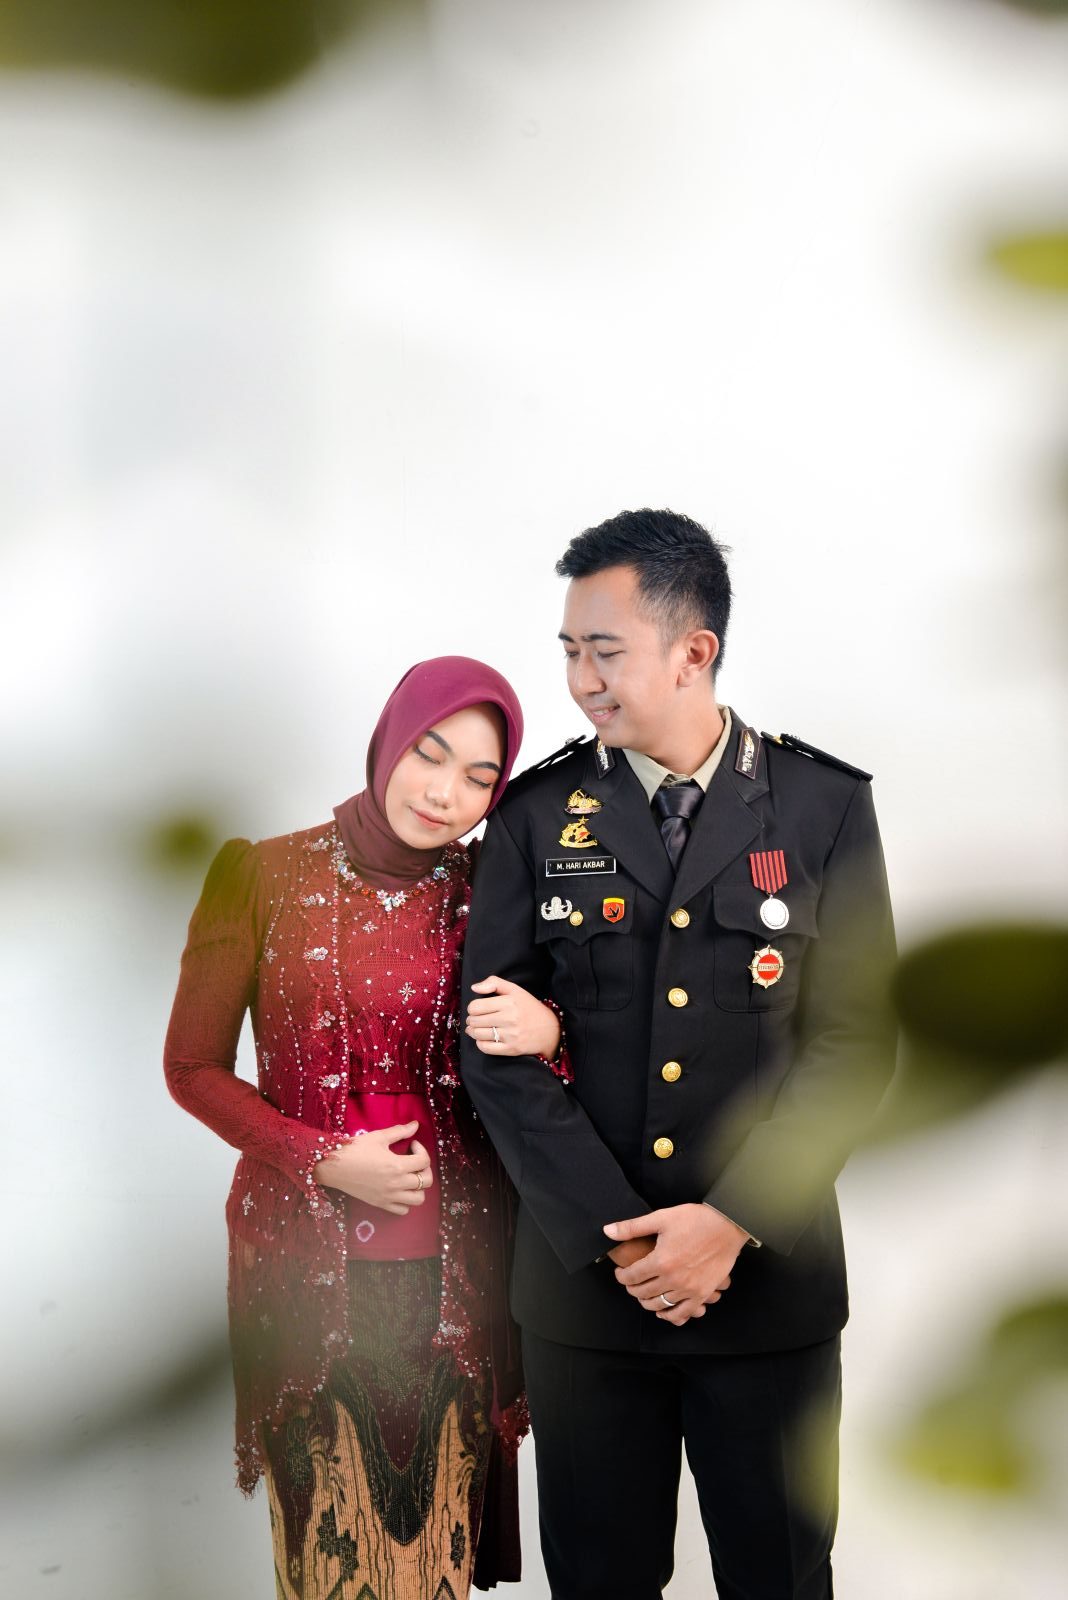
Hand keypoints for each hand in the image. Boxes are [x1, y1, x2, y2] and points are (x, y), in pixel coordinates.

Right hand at [313, 1122, 432, 1214]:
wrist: (334, 1166)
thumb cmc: (355, 1149)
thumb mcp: (378, 1137)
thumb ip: (399, 1131)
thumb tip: (416, 1124)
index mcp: (397, 1166)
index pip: (424, 1161)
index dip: (421, 1149)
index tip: (412, 1144)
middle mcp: (396, 1184)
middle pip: (426, 1181)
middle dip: (425, 1168)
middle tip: (415, 1160)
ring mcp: (389, 1196)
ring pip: (418, 1199)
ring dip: (419, 1187)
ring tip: (410, 1176)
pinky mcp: (381, 1204)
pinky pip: (403, 1210)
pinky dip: (406, 1201)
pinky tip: (400, 1189)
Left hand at [466, 976, 561, 1058]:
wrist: (550, 1029)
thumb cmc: (529, 1007)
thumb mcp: (515, 990)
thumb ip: (494, 983)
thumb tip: (474, 987)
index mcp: (509, 1002)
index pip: (476, 1007)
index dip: (472, 1008)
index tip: (476, 1009)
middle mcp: (510, 1018)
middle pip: (475, 1021)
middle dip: (471, 1020)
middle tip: (474, 1020)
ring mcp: (511, 1035)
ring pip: (478, 1035)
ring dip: (473, 1032)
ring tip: (475, 1029)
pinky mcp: (512, 1049)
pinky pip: (486, 1048)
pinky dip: (480, 1044)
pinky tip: (482, 1039)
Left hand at [604, 1204, 746, 1326]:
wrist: (727, 1225)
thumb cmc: (696, 1219)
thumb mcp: (661, 1218)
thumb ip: (632, 1227)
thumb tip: (608, 1231)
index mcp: (660, 1261)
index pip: (631, 1276)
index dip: (621, 1276)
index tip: (620, 1272)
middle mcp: (673, 1279)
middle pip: (642, 1293)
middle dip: (632, 1288)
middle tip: (630, 1282)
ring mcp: (688, 1289)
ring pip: (659, 1305)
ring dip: (647, 1302)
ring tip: (643, 1294)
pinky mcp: (702, 1294)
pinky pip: (682, 1313)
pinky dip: (670, 1315)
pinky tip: (663, 1311)